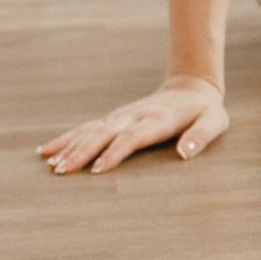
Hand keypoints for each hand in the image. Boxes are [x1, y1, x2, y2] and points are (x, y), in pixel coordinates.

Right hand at [39, 75, 227, 174]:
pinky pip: (86, 128)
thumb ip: (201, 137)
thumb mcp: (214, 122)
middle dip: (82, 152)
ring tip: (50, 165)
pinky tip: (46, 150)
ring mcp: (121, 116)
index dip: (115, 152)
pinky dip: (66, 138)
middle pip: (104, 133)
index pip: (132, 137)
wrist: (191, 87)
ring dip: (69, 146)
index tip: (98, 169)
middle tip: (62, 171)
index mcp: (157, 119)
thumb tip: (185, 153)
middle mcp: (134, 116)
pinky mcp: (113, 119)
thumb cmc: (204, 112)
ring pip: (90, 130)